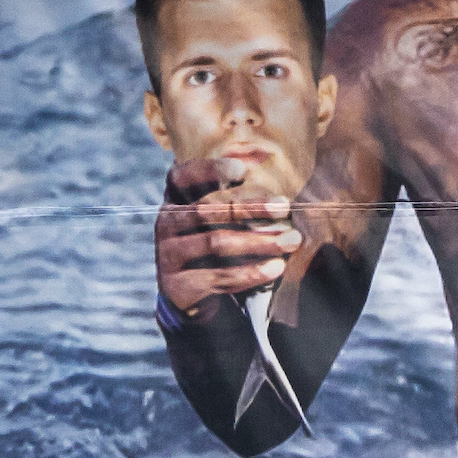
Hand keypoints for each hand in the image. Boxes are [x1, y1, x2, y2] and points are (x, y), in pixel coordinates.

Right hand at [155, 156, 302, 321]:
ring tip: (291, 241)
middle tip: (284, 207)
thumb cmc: (213, 244)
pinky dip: (251, 272)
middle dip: (250, 207)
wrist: (191, 297)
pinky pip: (219, 276)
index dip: (209, 170)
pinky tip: (276, 267)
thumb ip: (232, 194)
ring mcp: (169, 256)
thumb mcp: (216, 218)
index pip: (183, 176)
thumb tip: (264, 161)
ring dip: (258, 242)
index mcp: (175, 200)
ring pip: (216, 243)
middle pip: (207, 210)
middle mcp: (166, 224)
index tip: (243, 169)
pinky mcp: (177, 286)